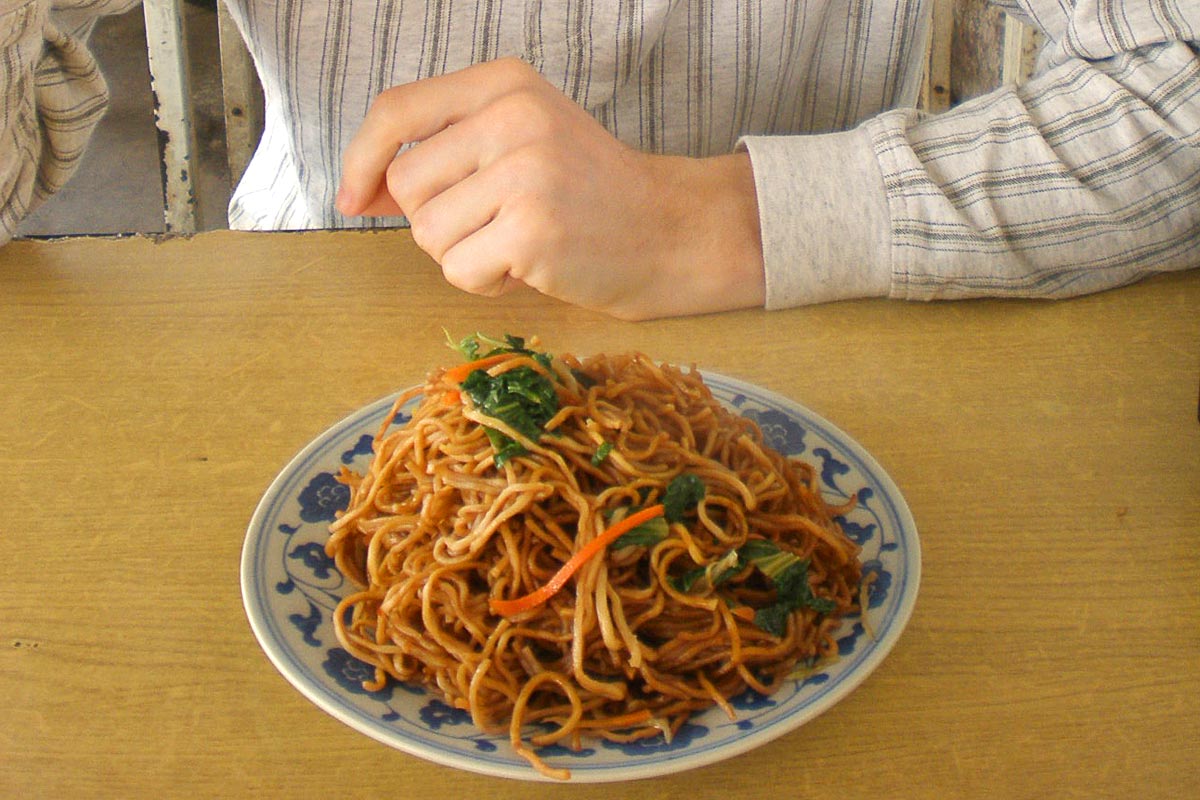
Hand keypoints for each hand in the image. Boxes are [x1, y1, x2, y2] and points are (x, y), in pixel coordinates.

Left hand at [337, 57, 764, 320]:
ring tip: (515, 244)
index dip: (361, 159)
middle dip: (433, 219)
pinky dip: (484, 282)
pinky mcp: (532, 228)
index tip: (352, 198)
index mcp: (504, 83)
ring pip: (426, 232)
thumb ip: (443, 156)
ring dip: (462, 255)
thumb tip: (357, 191)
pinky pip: (458, 270)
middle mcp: (512, 116)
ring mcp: (524, 171)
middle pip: (406, 183)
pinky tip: (527, 268)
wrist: (667, 230)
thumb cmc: (586, 192)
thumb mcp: (518, 143)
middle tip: (491, 224)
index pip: (397, 110)